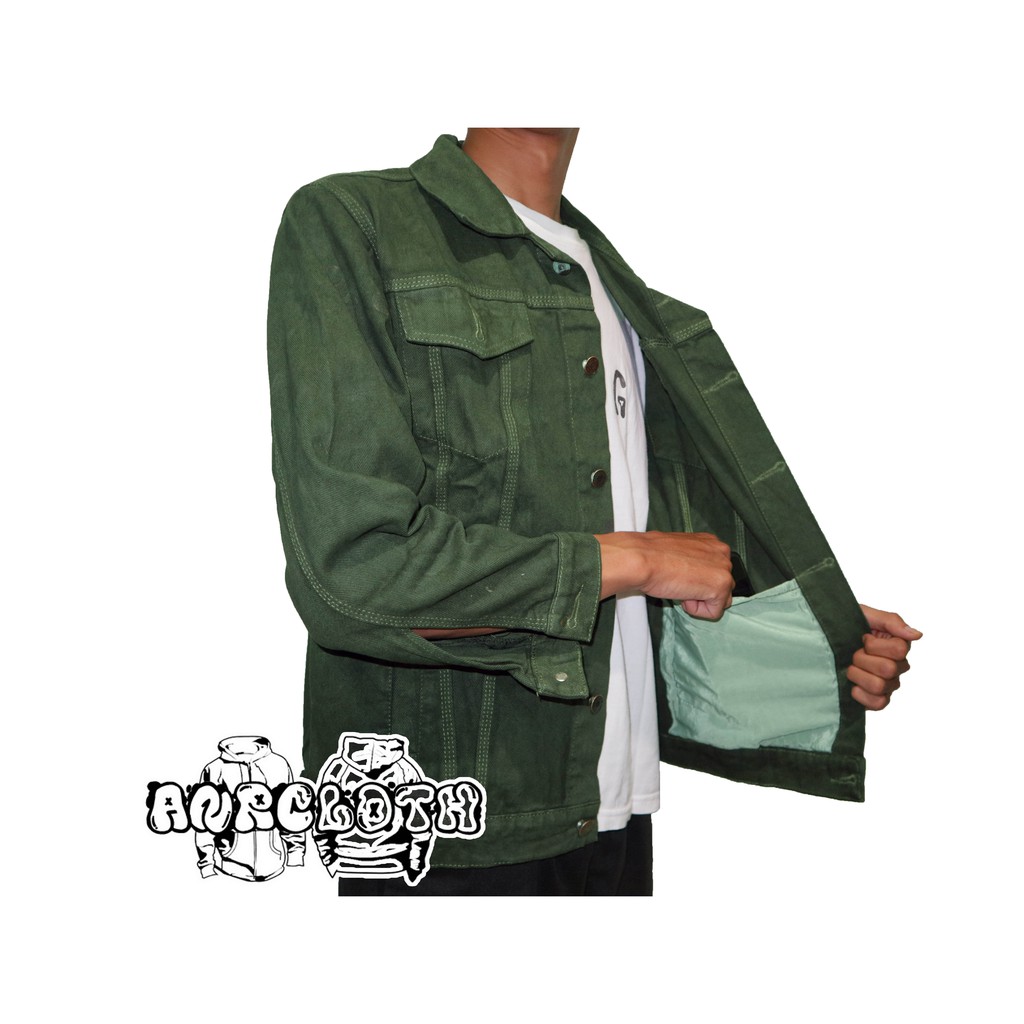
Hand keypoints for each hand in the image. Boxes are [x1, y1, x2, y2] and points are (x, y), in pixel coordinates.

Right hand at [597, 531, 733, 619]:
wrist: (643, 559)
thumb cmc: (651, 554)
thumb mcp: (678, 551)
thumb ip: (692, 560)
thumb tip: (692, 575)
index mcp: (711, 542)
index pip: (715, 570)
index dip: (696, 579)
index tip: (679, 575)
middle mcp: (722, 553)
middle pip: (722, 585)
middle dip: (701, 590)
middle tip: (678, 582)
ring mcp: (725, 570)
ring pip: (720, 599)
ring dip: (700, 600)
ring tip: (680, 588)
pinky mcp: (721, 587)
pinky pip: (714, 612)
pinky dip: (697, 611)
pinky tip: (682, 595)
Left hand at [848, 605, 922, 709]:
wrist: (825, 641)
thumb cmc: (847, 626)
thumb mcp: (866, 615)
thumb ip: (892, 622)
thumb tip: (918, 635)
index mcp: (898, 646)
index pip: (899, 650)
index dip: (875, 645)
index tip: (864, 638)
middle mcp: (898, 667)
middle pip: (888, 669)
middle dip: (862, 659)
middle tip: (854, 653)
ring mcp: (889, 685)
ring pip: (879, 686)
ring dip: (858, 675)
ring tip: (851, 668)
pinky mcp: (877, 699)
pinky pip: (878, 703)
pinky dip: (861, 694)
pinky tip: (853, 685)